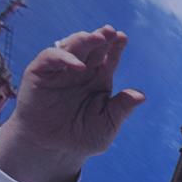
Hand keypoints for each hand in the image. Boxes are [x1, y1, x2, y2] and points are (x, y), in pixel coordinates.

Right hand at [0, 25, 144, 181]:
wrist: (53, 149)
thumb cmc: (82, 137)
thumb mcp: (107, 124)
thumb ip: (121, 109)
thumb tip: (141, 96)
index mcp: (99, 80)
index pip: (109, 58)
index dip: (116, 47)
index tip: (122, 38)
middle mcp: (81, 71)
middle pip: (92, 48)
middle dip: (101, 38)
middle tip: (110, 32)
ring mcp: (60, 71)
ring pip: (72, 47)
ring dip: (84, 40)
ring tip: (98, 38)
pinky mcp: (40, 73)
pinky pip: (51, 58)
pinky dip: (64, 58)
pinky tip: (78, 66)